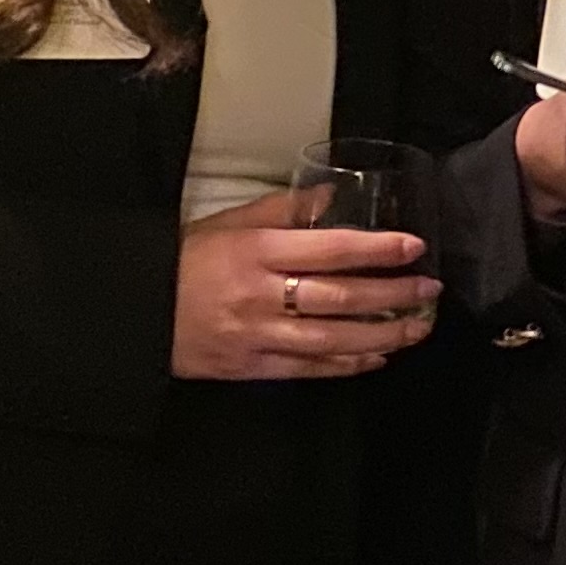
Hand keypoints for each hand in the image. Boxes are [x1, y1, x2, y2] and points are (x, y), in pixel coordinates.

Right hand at [171, 190, 437, 380]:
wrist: (135, 311)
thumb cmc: (184, 260)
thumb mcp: (230, 222)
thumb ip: (284, 210)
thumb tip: (332, 195)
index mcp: (258, 253)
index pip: (331, 249)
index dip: (378, 249)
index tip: (414, 247)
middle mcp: (262, 295)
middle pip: (341, 298)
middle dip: (393, 295)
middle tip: (429, 289)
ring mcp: (257, 335)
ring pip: (333, 340)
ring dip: (382, 335)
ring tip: (417, 327)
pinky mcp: (250, 367)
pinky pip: (308, 369)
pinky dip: (346, 365)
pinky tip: (375, 358)